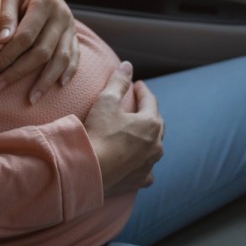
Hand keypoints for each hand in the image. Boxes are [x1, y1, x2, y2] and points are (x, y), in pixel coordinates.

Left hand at [0, 0, 79, 102]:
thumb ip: (5, 15)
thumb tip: (2, 41)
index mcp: (44, 3)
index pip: (25, 37)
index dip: (7, 57)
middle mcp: (61, 15)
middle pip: (43, 51)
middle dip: (20, 72)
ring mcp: (70, 25)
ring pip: (61, 57)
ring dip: (46, 80)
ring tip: (31, 99)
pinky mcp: (73, 32)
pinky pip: (75, 55)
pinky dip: (68, 71)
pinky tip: (60, 85)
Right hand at [84, 61, 164, 196]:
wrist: (89, 171)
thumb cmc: (98, 134)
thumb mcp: (106, 101)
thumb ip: (119, 82)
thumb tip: (128, 66)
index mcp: (151, 123)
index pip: (150, 100)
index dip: (142, 90)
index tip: (136, 84)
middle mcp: (157, 144)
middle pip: (156, 123)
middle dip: (148, 112)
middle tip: (139, 105)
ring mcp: (150, 164)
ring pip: (154, 146)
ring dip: (148, 137)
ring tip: (138, 132)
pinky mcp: (141, 180)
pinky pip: (147, 168)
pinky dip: (143, 161)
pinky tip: (138, 161)